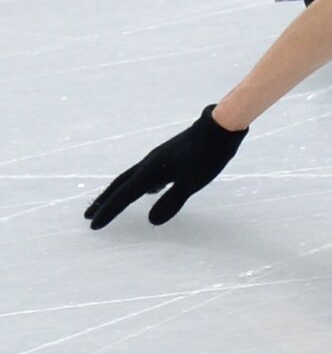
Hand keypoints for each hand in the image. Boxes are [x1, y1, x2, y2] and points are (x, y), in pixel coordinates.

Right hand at [84, 105, 246, 228]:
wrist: (219, 127)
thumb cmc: (208, 156)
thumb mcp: (191, 182)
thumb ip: (172, 201)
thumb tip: (151, 221)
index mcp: (151, 171)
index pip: (124, 196)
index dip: (108, 212)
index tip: (93, 226)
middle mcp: (150, 163)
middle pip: (120, 185)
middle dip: (104, 201)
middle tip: (88, 216)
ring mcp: (159, 158)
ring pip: (132, 178)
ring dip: (119, 192)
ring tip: (111, 203)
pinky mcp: (170, 155)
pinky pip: (146, 173)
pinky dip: (139, 185)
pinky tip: (150, 190)